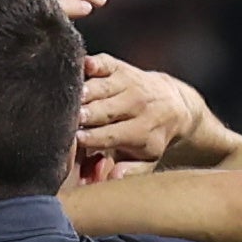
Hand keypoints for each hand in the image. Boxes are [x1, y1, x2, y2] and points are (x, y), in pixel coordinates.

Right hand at [77, 56, 215, 169]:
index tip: (75, 140)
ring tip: (68, 98)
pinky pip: (104, 63)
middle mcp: (137, 105)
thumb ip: (130, 171)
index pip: (112, 135)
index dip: (92, 138)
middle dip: (84, 115)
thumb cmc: (151, 138)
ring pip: (101, 87)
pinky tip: (82, 66)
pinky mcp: (120, 67)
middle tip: (67, 119)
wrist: (173, 105)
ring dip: (84, 92)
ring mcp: (128, 83)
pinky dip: (92, 63)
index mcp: (142, 131)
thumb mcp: (147, 160)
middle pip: (104, 110)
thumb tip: (113, 178)